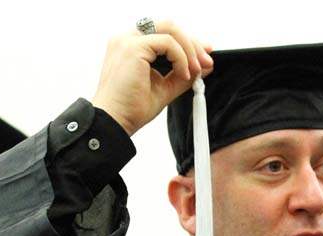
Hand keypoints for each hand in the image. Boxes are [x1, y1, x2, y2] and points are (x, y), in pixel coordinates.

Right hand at [91, 19, 213, 135]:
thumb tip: (206, 66)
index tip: (205, 56)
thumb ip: (184, 75)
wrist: (115, 121)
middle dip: (193, 43)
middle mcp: (128, 39)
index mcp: (132, 46)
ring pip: (170, 29)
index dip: (188, 42)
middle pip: (169, 27)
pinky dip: (181, 58)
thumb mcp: (165, 88)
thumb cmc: (132, 107)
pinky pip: (168, 43)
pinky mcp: (133, 48)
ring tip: (196, 70)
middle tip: (207, 62)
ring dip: (189, 49)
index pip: (165, 34)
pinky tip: (183, 74)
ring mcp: (128, 41)